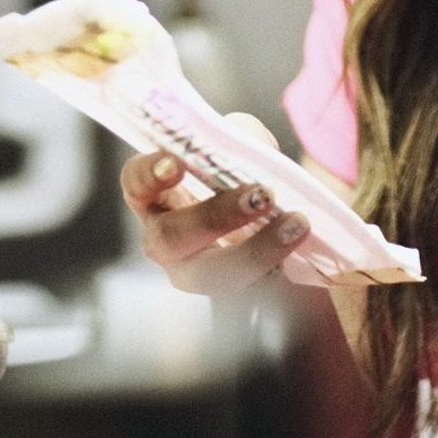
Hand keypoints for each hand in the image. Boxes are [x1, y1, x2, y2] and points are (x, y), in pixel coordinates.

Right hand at [118, 112, 312, 296]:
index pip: (136, 183)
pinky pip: (249, 291)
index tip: (177, 163)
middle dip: (215, 216)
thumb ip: (243, 140)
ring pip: (211, 275)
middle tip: (261, 196)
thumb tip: (249, 142)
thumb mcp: (243, 152)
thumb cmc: (245, 181)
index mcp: (157, 197)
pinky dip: (278, 267)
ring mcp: (194, 273)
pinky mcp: (230, 296)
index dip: (149, 174)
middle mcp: (165, 240)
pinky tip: (301, 247)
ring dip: (256, 249)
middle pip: (171, 236)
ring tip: (296, 224)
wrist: (280, 229)